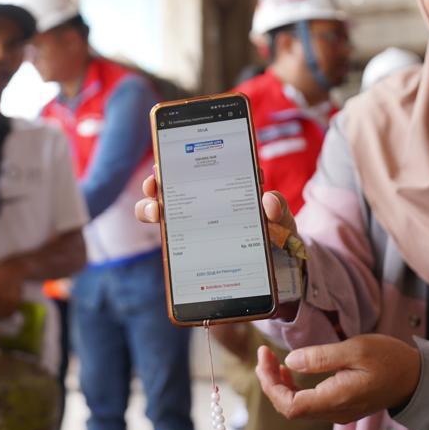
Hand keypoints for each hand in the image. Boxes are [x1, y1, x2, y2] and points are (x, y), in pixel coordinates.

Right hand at [135, 172, 296, 238]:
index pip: (190, 169)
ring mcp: (192, 227)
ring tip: (156, 212)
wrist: (279, 267)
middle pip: (166, 189)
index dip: (172, 162)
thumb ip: (276, 208)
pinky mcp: (191, 251)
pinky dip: (167, 243)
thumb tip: (267, 199)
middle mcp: (199, 204)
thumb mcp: (279, 218)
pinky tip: (169, 245)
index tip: (164, 163)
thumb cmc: (275, 233)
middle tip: (154, 185)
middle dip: (154, 183)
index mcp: (219, 187)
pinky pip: (172, 246)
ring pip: (160, 214)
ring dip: (149, 209)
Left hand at [255, 336, 420, 423]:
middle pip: (290, 408)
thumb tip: (291, 360)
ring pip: (298, 407)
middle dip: (271, 382)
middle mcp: (334, 412)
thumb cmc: (389, 359)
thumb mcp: (355, 349)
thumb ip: (321, 357)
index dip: (271, 384)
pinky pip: (309, 403)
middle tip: (264, 355)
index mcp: (336, 399)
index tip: (265, 357)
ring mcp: (338, 412)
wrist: (416, 377)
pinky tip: (291, 370)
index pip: (290, 406)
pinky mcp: (341, 406)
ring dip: (280, 385)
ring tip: (272, 361)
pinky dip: (294, 388)